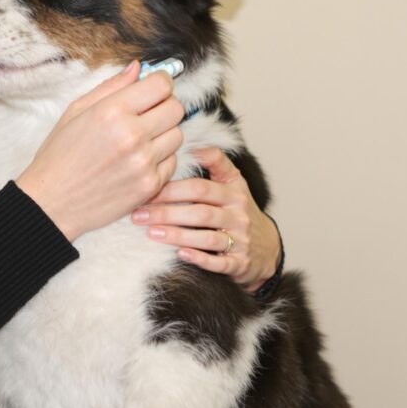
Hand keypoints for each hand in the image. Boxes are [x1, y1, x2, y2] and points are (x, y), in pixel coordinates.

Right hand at [17, 62, 184, 242]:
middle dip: (163, 107)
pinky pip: (172, 162)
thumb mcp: (75, 112)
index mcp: (112, 111)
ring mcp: (144, 162)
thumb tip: (137, 67)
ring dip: (162, 134)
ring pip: (178, 135)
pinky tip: (136, 162)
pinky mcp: (150, 185)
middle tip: (145, 115)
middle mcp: (132, 135)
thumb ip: (110, 87)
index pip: (161, 85)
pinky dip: (159, 160)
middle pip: (176, 108)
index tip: (152, 89)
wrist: (52, 202)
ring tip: (137, 142)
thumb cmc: (59, 155)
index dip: (159, 83)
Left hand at [130, 147, 280, 291]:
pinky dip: (200, 259)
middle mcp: (238, 215)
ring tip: (150, 232)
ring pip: (207, 238)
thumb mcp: (234, 182)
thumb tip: (191, 144)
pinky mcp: (240, 263)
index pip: (201, 188)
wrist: (266, 247)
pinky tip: (180, 254)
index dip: (173, 188)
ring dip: (177, 235)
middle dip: (167, 212)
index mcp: (234, 192)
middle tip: (139, 214)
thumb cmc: (239, 210)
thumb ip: (216, 161)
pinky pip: (219, 263)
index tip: (148, 188)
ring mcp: (241, 240)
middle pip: (200, 212)